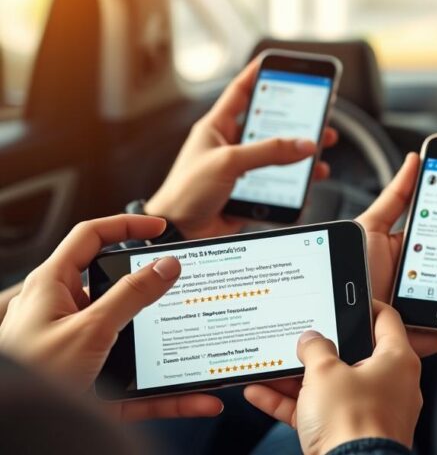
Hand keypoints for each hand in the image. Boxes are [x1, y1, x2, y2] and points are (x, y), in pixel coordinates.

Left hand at [0, 215, 222, 420]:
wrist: (15, 431)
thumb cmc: (30, 375)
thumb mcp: (89, 329)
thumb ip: (131, 295)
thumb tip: (165, 265)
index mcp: (53, 286)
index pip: (90, 237)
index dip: (126, 225)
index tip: (160, 227)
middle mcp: (64, 314)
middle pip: (119, 290)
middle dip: (155, 292)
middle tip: (185, 288)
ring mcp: (80, 350)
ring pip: (134, 342)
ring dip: (168, 350)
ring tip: (199, 348)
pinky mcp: (95, 386)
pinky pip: (141, 387)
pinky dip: (170, 394)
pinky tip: (197, 399)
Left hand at [146, 60, 338, 239]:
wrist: (177, 234)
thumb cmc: (185, 193)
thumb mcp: (228, 162)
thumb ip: (268, 151)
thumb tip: (304, 143)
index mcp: (216, 127)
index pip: (241, 91)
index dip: (259, 73)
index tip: (278, 61)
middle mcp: (229, 145)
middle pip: (268, 124)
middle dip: (295, 118)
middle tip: (318, 111)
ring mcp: (239, 170)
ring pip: (277, 154)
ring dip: (300, 151)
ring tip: (322, 145)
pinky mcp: (247, 193)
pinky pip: (278, 183)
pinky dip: (296, 181)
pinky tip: (309, 179)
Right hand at [244, 302, 421, 453]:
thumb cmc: (354, 424)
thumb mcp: (324, 372)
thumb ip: (315, 348)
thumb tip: (311, 340)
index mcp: (397, 359)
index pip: (385, 319)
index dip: (365, 305)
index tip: (348, 298)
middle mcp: (391, 384)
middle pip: (352, 355)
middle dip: (320, 349)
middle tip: (300, 337)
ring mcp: (372, 411)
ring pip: (332, 386)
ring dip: (299, 378)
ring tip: (272, 365)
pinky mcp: (351, 434)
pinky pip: (320, 411)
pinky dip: (293, 403)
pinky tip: (263, 394)